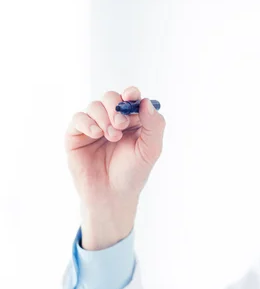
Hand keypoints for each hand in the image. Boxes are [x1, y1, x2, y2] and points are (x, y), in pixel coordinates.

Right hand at [65, 87, 165, 249]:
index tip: (131, 96)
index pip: (130, 98)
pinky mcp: (76, 135)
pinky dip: (87, 122)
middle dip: (116, 107)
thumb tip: (145, 102)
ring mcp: (94, 126)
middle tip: (121, 125)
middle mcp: (112, 120)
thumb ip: (154, 125)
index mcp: (133, 121)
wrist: (112, 195)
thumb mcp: (151, 149)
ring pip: (95, 105)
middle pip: (111, 97)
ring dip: (104, 117)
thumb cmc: (133, 173)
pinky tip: (96, 134)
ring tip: (112, 136)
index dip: (130, 93)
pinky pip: (78, 118)